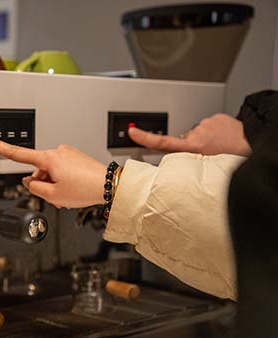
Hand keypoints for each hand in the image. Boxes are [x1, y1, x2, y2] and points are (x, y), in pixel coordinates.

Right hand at [0, 131, 106, 207]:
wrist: (110, 184)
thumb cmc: (85, 188)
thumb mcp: (53, 196)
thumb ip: (34, 188)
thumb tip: (30, 182)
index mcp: (48, 158)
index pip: (17, 153)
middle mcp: (57, 151)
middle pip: (37, 170)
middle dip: (42, 183)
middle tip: (58, 194)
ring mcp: (67, 153)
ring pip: (49, 172)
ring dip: (54, 183)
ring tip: (69, 192)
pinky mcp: (75, 157)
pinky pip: (61, 170)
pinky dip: (63, 180)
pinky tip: (74, 188)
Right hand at [128, 113, 250, 155]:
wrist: (256, 140)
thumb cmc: (237, 157)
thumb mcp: (209, 169)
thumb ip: (192, 166)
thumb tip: (185, 167)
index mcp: (193, 146)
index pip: (163, 142)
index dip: (145, 137)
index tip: (132, 132)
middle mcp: (196, 133)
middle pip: (185, 141)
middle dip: (192, 147)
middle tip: (208, 155)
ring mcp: (206, 124)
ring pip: (199, 134)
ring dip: (207, 140)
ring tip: (221, 147)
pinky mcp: (215, 117)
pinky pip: (210, 126)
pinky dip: (216, 132)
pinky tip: (225, 138)